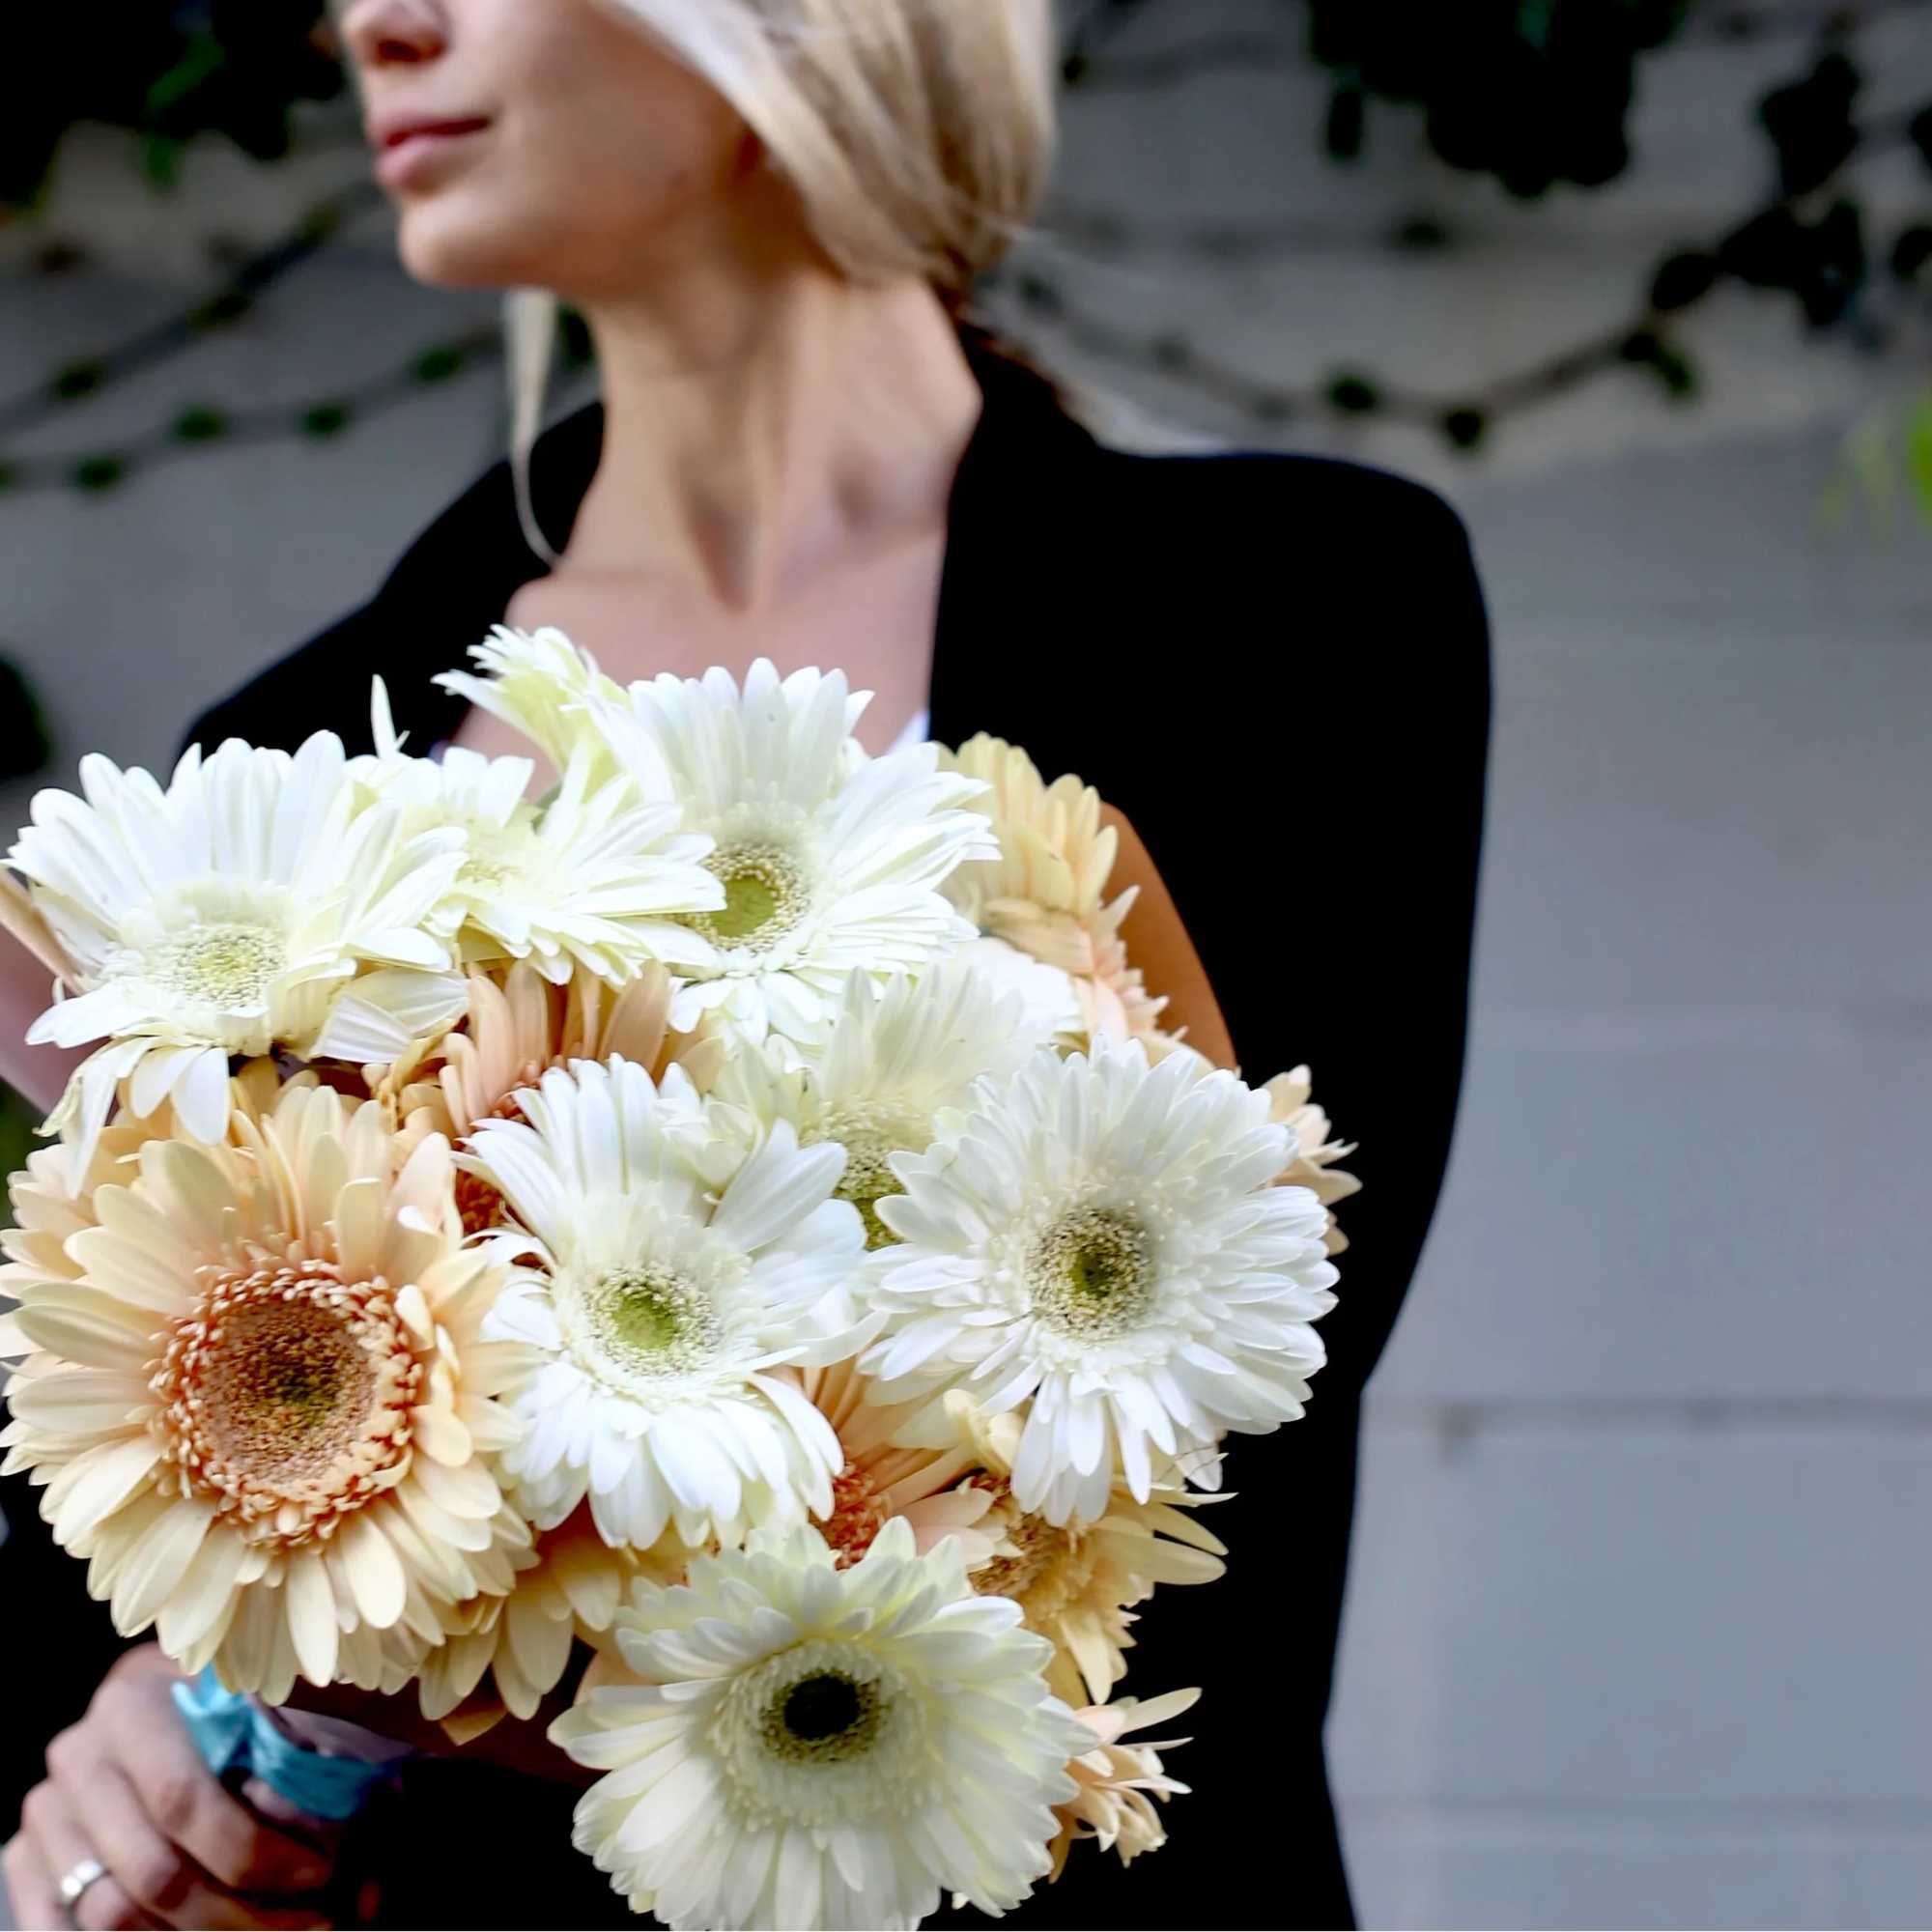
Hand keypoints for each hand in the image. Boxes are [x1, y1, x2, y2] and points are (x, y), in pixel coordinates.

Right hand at [4, 1647, 336, 1930]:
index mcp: (135, 1706)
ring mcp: (45, 1815)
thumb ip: (294, 1749)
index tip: (318, 1874)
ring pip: (111, 1917)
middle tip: (305, 1925)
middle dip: (238, 1915)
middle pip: (153, 1873)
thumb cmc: (221, 1710)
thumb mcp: (257, 1708)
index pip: (186, 1800)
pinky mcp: (23, 1862)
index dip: (255, 1850)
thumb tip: (357, 1831)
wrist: (135, 1716)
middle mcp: (80, 1758)